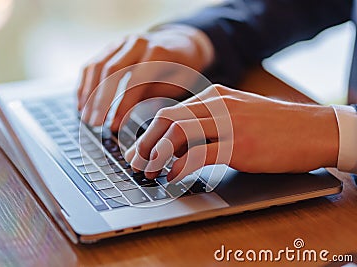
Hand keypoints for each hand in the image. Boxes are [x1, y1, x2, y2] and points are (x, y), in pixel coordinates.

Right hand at [77, 25, 213, 131]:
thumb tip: (140, 120)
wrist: (179, 42)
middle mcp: (136, 42)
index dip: (123, 104)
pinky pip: (92, 65)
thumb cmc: (180, 68)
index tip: (114, 125)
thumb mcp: (179, 82)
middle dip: (101, 100)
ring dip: (89, 94)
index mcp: (158, 51)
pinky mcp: (110, 48)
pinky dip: (84, 85)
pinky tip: (81, 104)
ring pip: (98, 67)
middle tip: (94, 123)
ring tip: (86, 117)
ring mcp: (121, 43)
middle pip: (112, 70)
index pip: (135, 79)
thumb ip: (159, 96)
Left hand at [125, 85, 338, 181]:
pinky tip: (174, 176)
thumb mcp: (238, 114)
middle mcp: (217, 104)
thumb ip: (210, 122)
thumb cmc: (275, 125)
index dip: (149, 133)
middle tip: (136, 162)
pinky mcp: (239, 145)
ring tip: (150, 171)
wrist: (314, 129)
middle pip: (167, 119)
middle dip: (146, 142)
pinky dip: (180, 166)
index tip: (139, 151)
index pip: (171, 112)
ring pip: (178, 132)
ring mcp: (228, 123)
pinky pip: (199, 154)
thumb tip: (180, 142)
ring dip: (157, 154)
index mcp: (215, 96)